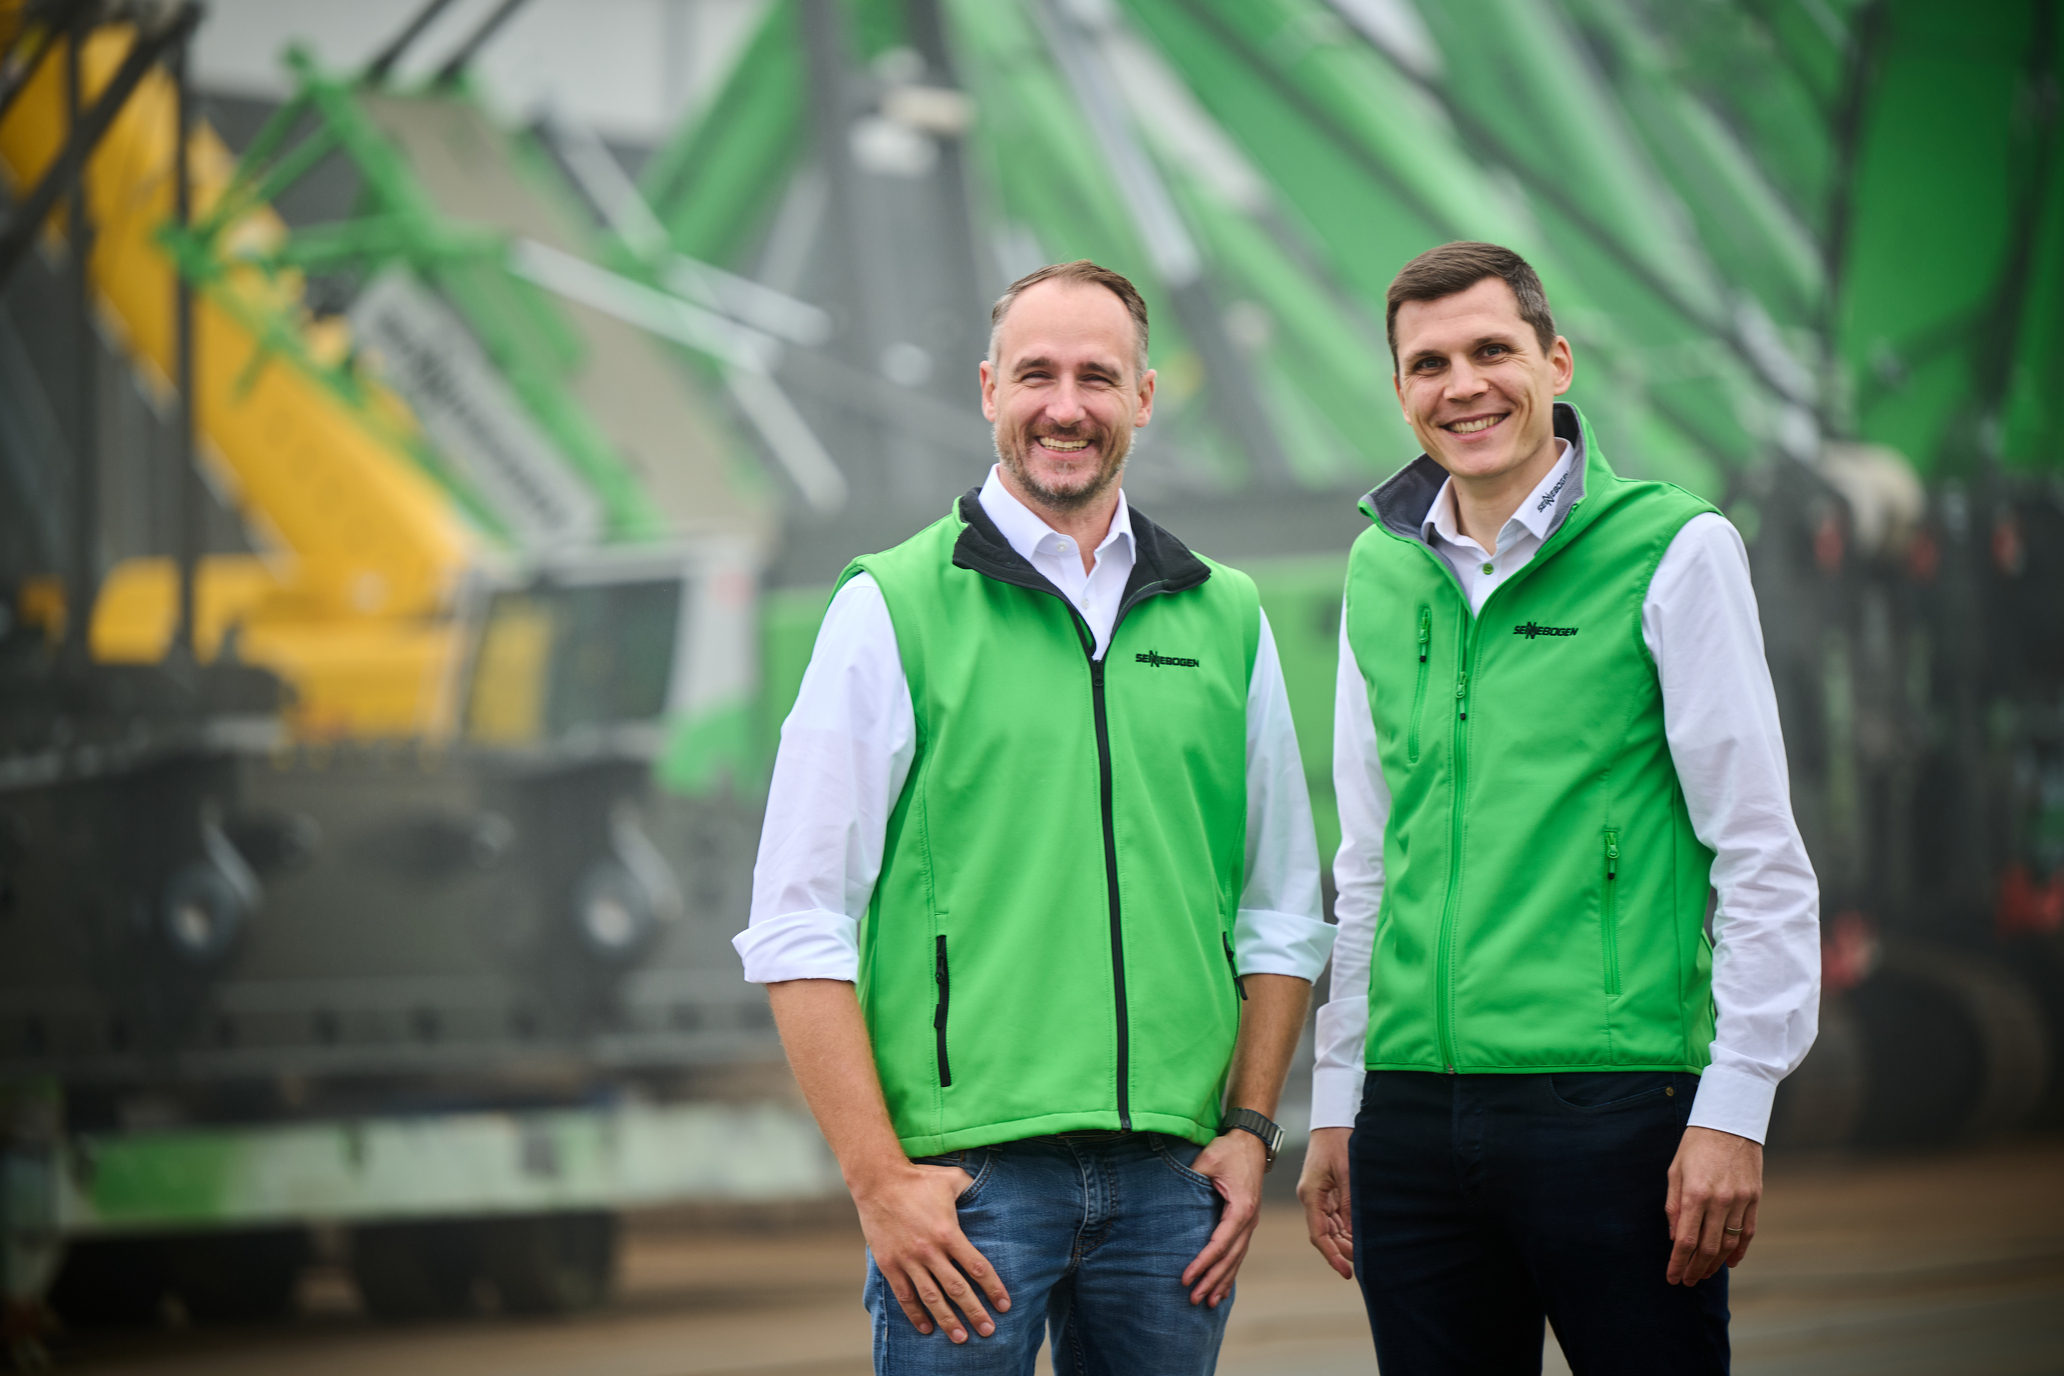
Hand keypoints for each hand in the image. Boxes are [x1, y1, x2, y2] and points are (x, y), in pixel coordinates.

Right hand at [852, 1160, 1010, 1341]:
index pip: (977, 1267)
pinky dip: (916, 1314)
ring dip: (948, 1320)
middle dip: (975, 1312)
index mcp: (948, 1232)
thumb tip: (990, 1191)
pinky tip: (926, 1328)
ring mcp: (908, 1260)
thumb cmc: (918, 1179)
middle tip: (989, 1331)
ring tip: (961, 1338)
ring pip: (932, 1298)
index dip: (993, 1288)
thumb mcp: (952, 1179)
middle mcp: (930, 1250)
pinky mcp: (890, 1264)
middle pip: (958, 1289)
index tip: (1004, 1305)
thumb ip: (972, 1188)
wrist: (878, 1181)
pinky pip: (905, 1295)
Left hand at [1180, 1129, 1265, 1306]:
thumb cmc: (1229, 1149)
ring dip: (1223, 1281)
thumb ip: (1192, 1178)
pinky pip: (1239, 1251)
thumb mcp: (1208, 1159)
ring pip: (1237, 1259)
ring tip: (1209, 1302)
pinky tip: (1223, 1285)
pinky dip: (1230, 1270)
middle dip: (1212, 1280)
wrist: (1252, 1141)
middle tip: (1194, 1299)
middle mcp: (1249, 1220)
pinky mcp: (1247, 1222)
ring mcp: (1250, 1223)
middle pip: (1230, 1258)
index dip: (1202, 1263)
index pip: (1219, 1244)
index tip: (1186, 1277)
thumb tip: (1172, 1195)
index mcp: (1241, 1208)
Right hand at [1296, 1126, 1353, 1278]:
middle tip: (1364, 1262)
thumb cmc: (1339, 1142)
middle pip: (1325, 1234)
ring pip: (1331, 1228)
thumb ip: (1350, 1202)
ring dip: (1345, 1240)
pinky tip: (1359, 1235)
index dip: (1333, 1255)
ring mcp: (1318, 1196)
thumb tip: (1356, 1231)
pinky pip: (1335, 1217)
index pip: (1319, 1235)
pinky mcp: (1326, 1192)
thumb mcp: (1347, 1172)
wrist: (1333, 1121)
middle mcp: (1311, 1199)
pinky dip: (1347, 1228)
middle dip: (1342, 1250)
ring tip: (1364, 1252)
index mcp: (1311, 1195)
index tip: (1347, 1272)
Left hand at [1665, 1126, 1761, 1284]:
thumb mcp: (1676, 1171)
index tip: (1672, 1277)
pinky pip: (1748, 1231)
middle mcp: (1719, 1200)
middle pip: (1708, 1247)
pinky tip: (1730, 1262)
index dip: (1678, 1263)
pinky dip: (1739, 1250)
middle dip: (1695, 1269)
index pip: (1686, 1239)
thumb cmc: (1696, 1145)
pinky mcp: (1755, 1198)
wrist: (1729, 1122)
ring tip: (1705, 1274)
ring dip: (1716, 1263)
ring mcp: (1740, 1200)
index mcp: (1695, 1193)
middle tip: (1688, 1280)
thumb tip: (1675, 1237)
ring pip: (1729, 1243)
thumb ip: (1674, 1206)